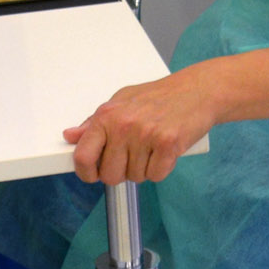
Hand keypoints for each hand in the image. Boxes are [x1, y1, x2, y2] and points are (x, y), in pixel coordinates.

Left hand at [67, 66, 220, 183]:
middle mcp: (124, 125)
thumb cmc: (160, 96)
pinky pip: (156, 175)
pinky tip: (165, 151)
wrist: (198, 90)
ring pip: (135, 177)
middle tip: (134, 156)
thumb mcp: (121, 101)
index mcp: (107, 115)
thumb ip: (94, 122)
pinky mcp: (168, 144)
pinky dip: (161, 168)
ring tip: (152, 147)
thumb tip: (71, 136)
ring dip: (144, 169)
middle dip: (121, 172)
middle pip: (110, 175)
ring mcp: (146, 135)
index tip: (93, 174)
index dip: (86, 173)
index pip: (83, 156)